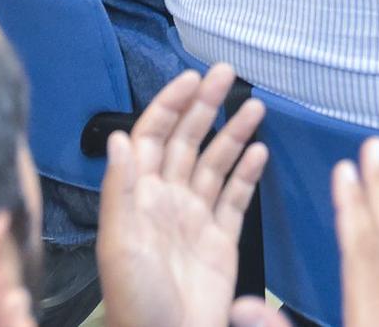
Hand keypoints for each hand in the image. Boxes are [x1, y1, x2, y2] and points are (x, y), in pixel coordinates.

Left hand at [96, 65, 270, 326]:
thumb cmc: (135, 302)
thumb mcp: (119, 244)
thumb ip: (121, 189)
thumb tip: (118, 138)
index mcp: (139, 198)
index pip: (153, 136)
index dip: (170, 105)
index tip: (192, 78)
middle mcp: (167, 202)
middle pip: (187, 141)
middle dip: (206, 106)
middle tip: (227, 74)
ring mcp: (195, 220)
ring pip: (215, 164)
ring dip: (233, 134)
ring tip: (255, 106)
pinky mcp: (221, 242)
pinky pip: (236, 198)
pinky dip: (248, 174)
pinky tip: (260, 152)